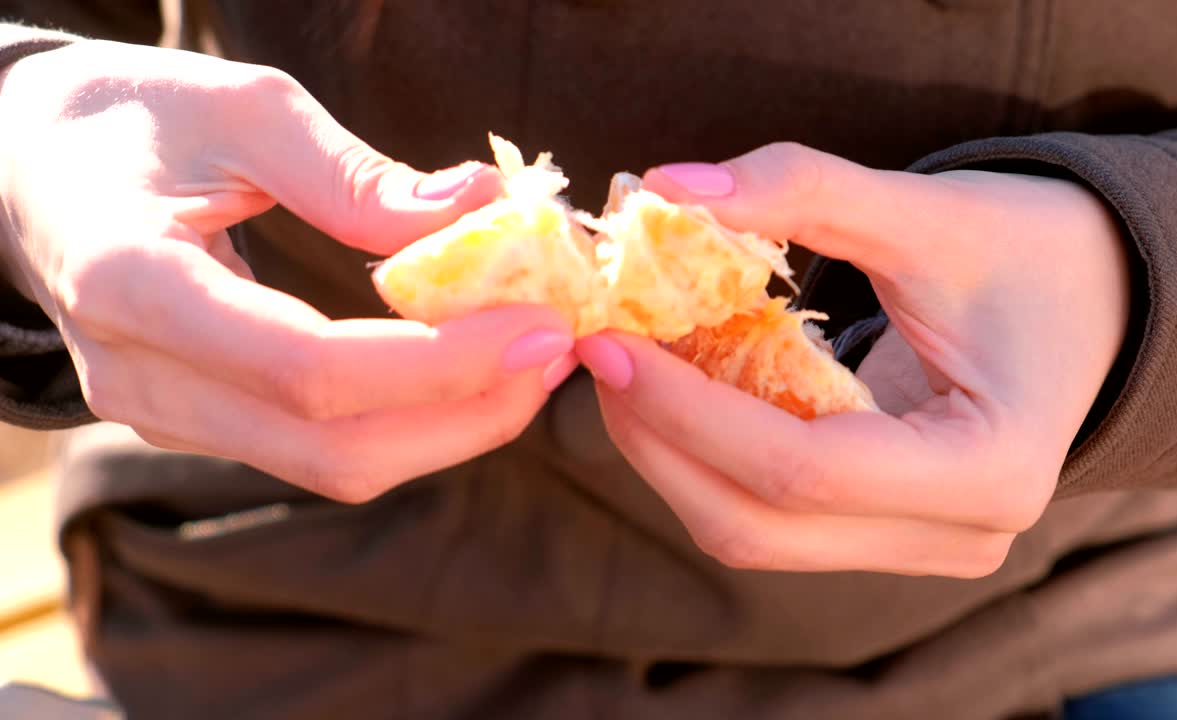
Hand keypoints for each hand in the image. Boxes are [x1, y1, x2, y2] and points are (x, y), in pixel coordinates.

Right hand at [0, 41, 576, 501]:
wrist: (27, 168)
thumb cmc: (127, 117)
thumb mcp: (237, 106)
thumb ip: (353, 172)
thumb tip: (481, 206)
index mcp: (131, 281)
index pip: (306, 368)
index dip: (438, 361)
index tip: (539, 325)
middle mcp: (143, 375)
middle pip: (333, 446)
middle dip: (469, 410)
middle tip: (557, 346)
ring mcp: (166, 413)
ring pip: (334, 466)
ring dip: (453, 425)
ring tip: (532, 356)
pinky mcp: (200, 421)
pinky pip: (321, 449)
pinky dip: (411, 419)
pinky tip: (470, 367)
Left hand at [576, 143, 1129, 575]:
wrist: (1094, 302)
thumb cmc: (1031, 251)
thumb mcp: (929, 210)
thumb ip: (805, 188)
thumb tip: (670, 188)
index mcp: (990, 470)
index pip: (804, 471)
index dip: (690, 411)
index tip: (611, 344)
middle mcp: (957, 536)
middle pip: (760, 523)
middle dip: (659, 440)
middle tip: (601, 351)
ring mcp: (919, 546)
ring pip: (752, 531)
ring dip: (671, 453)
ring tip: (629, 363)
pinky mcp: (884, 532)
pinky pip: (768, 512)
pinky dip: (707, 455)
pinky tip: (677, 387)